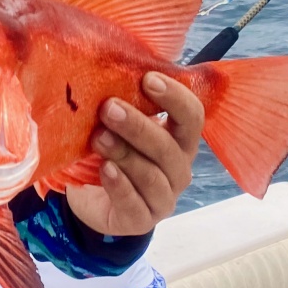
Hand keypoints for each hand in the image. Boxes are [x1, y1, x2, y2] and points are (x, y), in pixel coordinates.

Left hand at [65, 72, 202, 236]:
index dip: (175, 98)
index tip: (147, 79)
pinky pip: (134, 203)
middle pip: (168, 147)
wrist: (95, 201)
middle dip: (138, 126)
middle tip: (108, 108)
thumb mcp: (120, 127)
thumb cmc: (113, 153)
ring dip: (125, 153)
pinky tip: (105, 169)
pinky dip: (120, 185)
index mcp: (180, 141)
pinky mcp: (141, 220)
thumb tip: (104, 66)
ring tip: (99, 137)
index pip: (192, 118)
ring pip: (151, 175)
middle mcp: (178, 170)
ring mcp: (163, 198)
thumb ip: (123, 103)